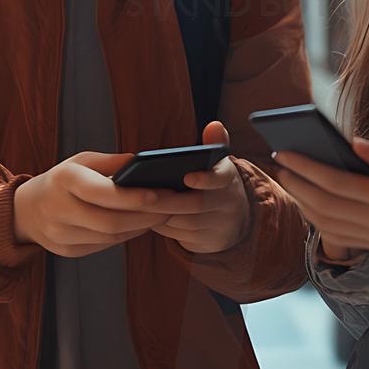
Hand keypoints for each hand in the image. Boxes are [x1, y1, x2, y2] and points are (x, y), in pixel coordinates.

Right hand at [13, 151, 170, 257]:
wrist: (26, 210)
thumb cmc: (63, 179)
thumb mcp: (81, 162)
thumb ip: (112, 162)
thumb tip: (143, 163)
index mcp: (63, 180)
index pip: (101, 192)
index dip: (132, 197)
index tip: (159, 194)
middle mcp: (58, 209)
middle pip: (110, 222)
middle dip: (145, 216)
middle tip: (170, 207)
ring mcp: (60, 234)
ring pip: (110, 237)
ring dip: (140, 227)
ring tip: (161, 215)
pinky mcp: (66, 251)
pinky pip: (104, 246)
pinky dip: (126, 236)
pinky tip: (141, 225)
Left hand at [146, 121, 251, 253]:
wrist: (234, 222)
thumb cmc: (217, 185)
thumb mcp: (220, 164)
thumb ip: (215, 143)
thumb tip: (214, 125)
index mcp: (229, 181)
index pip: (220, 179)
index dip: (205, 179)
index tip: (187, 176)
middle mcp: (227, 205)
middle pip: (194, 204)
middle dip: (166, 200)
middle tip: (140, 192)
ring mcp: (216, 227)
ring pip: (182, 222)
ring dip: (158, 214)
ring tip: (134, 203)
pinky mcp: (203, 244)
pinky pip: (177, 235)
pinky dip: (158, 226)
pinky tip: (140, 216)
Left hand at [273, 137, 368, 261]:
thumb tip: (352, 143)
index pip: (336, 183)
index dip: (306, 168)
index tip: (286, 152)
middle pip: (326, 207)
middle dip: (298, 185)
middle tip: (279, 165)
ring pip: (329, 227)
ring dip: (304, 205)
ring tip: (290, 183)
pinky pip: (342, 238)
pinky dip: (321, 223)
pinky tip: (312, 206)